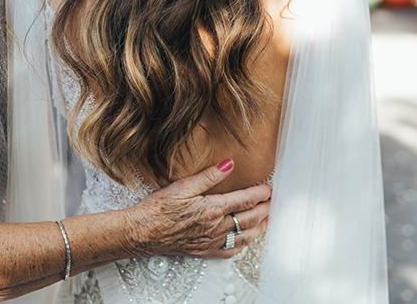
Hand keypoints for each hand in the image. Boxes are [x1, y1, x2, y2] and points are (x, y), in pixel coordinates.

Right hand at [128, 159, 270, 258]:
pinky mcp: (204, 251)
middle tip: (272, 202)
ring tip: (266, 220)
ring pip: (244, 236)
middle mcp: (215, 228)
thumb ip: (208, 176)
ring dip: (259, 227)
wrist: (144, 231)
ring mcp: (211, 241)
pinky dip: (242, 245)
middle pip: (249, 218)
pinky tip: (244, 241)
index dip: (259, 193)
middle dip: (264, 209)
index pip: (244, 200)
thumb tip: (228, 165)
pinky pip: (231, 251)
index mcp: (211, 209)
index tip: (268, 188)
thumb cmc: (159, 209)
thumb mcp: (183, 186)